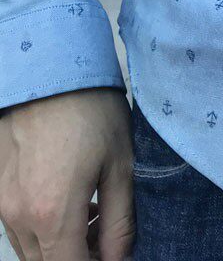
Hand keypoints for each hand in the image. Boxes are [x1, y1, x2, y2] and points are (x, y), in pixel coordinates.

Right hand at [0, 88, 134, 260]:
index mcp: (52, 214)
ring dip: (61, 245)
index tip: (116, 255)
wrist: (51, 71)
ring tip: (95, 214)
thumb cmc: (92, 112)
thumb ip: (120, 221)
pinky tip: (71, 200)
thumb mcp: (121, 165)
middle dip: (80, 258)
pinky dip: (43, 227)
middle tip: (109, 235)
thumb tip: (121, 258)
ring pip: (30, 250)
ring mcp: (1, 203)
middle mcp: (18, 216)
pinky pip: (17, 226)